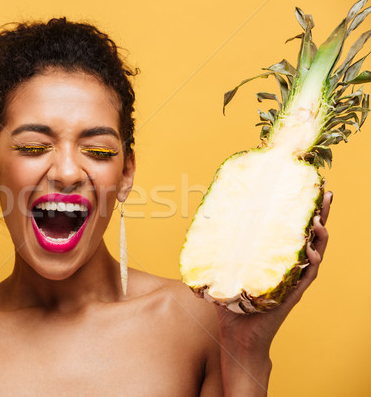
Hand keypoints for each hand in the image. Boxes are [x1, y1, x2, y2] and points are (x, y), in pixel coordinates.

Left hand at [215, 191, 331, 395]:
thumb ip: (218, 255)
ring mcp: (292, 281)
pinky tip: (313, 250)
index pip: (290, 231)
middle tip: (326, 193)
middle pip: (309, 236)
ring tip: (320, 218)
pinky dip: (312, 263)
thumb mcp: (223, 274)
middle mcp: (288, 268)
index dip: (299, 211)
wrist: (237, 336)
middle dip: (319, 215)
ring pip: (314, 254)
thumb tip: (200, 230)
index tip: (304, 189)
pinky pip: (306, 277)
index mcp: (274, 260)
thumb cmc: (231, 306)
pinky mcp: (291, 296)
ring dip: (320, 236)